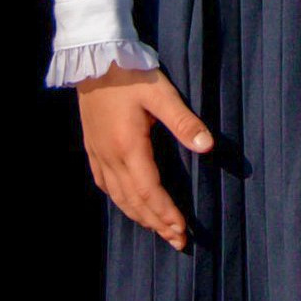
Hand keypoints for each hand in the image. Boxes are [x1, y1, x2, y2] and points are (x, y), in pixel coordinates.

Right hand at [76, 66, 212, 249]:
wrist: (93, 58)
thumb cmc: (129, 73)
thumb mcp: (161, 93)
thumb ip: (184, 122)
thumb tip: (208, 147)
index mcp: (128, 147)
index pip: (149, 192)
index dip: (166, 214)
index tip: (182, 231)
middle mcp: (110, 157)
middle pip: (134, 202)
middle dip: (156, 224)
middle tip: (177, 242)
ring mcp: (98, 153)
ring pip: (118, 196)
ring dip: (138, 216)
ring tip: (157, 229)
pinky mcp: (92, 147)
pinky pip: (104, 183)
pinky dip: (119, 200)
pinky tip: (127, 203)